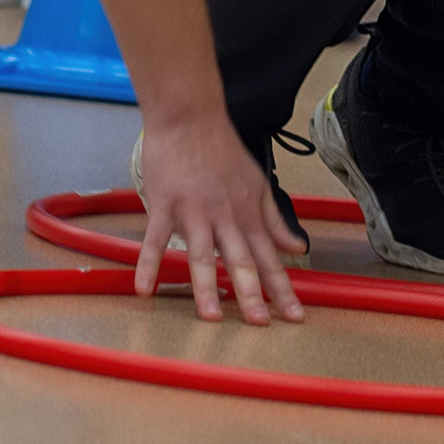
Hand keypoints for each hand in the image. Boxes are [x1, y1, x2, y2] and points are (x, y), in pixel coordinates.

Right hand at [134, 113, 307, 324]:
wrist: (192, 119)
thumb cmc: (223, 152)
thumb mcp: (258, 185)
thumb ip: (275, 220)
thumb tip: (298, 248)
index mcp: (248, 214)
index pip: (270, 258)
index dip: (283, 287)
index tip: (295, 315)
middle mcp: (225, 217)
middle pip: (240, 261)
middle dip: (252, 294)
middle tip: (261, 323)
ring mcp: (194, 212)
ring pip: (201, 255)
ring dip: (205, 286)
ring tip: (211, 317)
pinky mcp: (165, 205)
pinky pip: (155, 239)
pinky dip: (149, 264)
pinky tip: (145, 290)